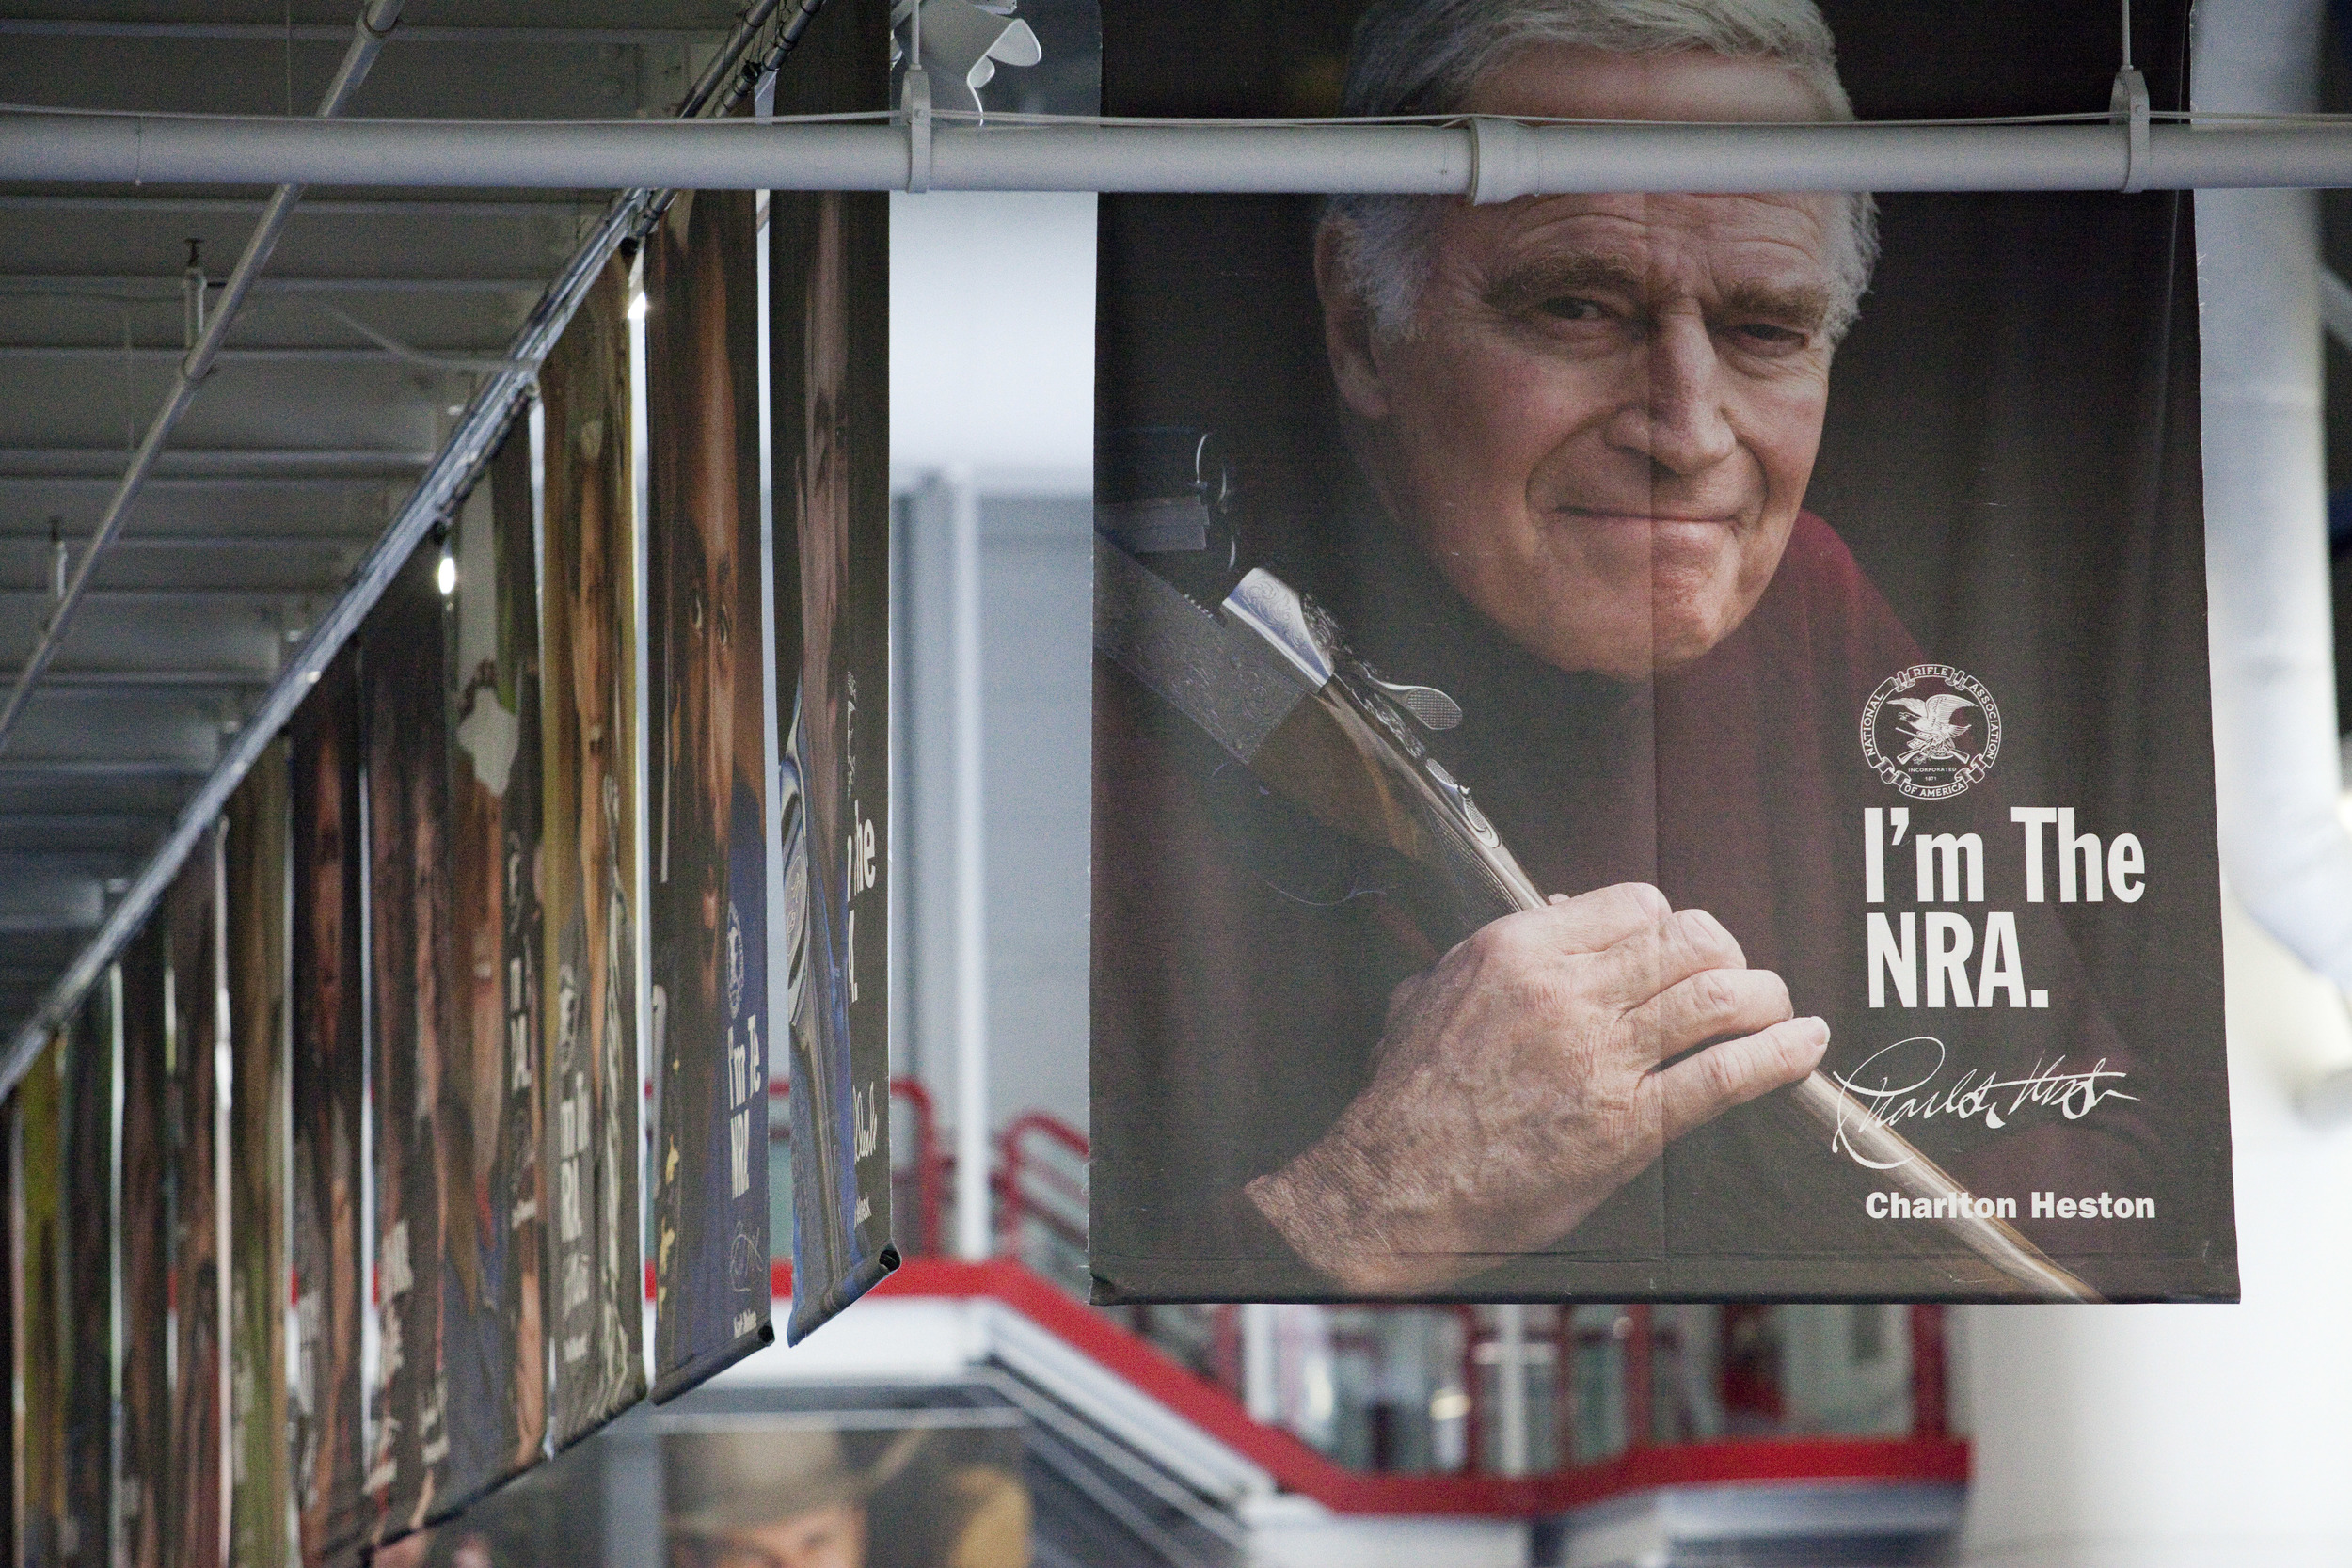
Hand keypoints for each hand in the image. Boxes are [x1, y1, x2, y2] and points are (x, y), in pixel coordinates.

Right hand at [1244, 882, 1827, 1291]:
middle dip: (1725, 953)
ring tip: (1776, 1008)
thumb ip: (1481, 960)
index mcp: (1519, 951)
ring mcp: (1603, 1057)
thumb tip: (1532, 926)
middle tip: (1733, 975)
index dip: (1669, 923)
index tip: (1676, 945)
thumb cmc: (1405, 1102)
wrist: (1393, 1186)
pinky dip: (1779, 1055)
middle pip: (1690, 941)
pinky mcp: (1629, 1125)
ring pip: (1719, 997)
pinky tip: (1804, 1043)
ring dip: (1763, 997)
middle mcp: (1567, 992)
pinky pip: (1725, 1075)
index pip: (1635, 904)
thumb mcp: (1426, 998)